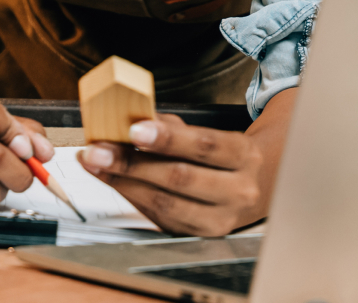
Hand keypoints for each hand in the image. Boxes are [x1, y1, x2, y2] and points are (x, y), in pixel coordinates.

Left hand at [78, 89, 296, 235]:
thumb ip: (174, 127)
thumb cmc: (226, 157)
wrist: (260, 189)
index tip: (134, 129)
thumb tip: (132, 120)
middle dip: (132, 163)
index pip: (205, 146)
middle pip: (180, 177)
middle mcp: (238, 191)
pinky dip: (133, 198)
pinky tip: (115, 182)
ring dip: (124, 183)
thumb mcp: (212, 134)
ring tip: (97, 165)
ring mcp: (220, 220)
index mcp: (244, 156)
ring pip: (166, 204)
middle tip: (98, 150)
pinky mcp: (201, 236)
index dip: (168, 138)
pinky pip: (160, 219)